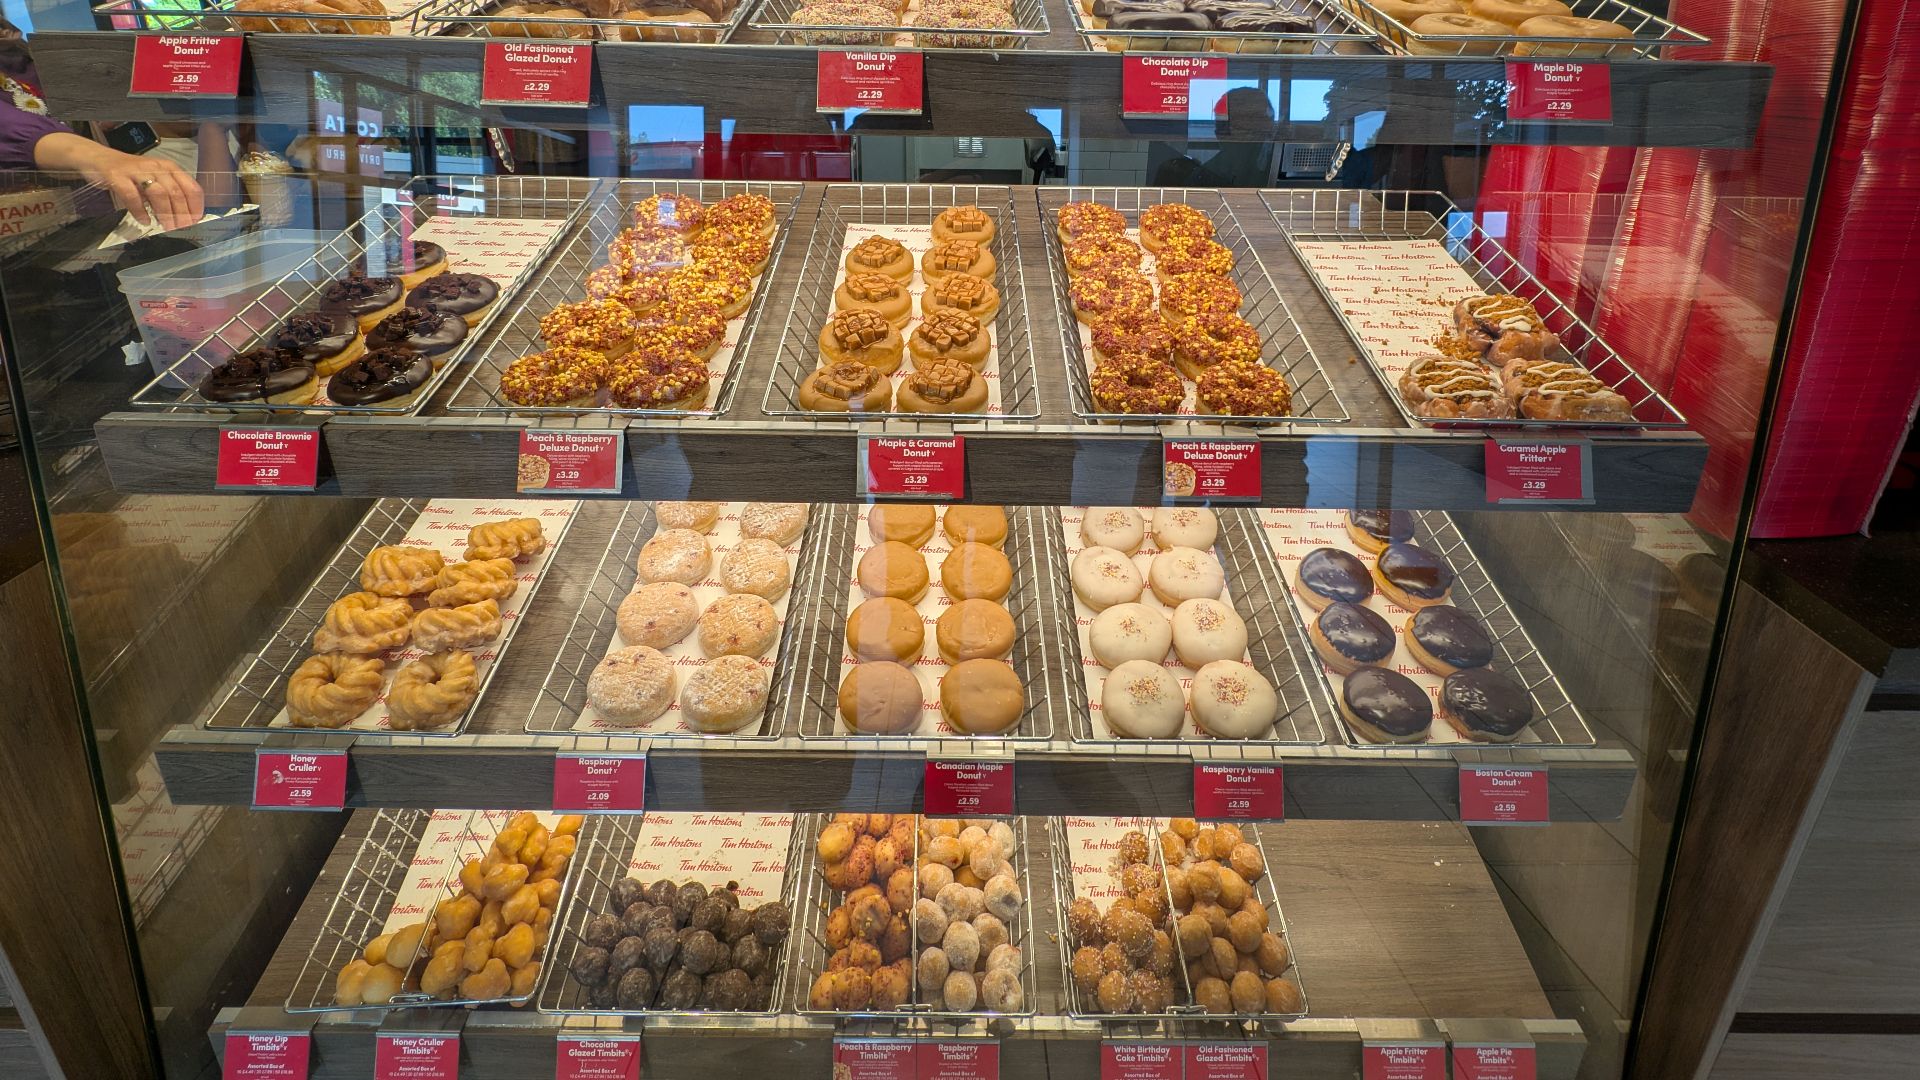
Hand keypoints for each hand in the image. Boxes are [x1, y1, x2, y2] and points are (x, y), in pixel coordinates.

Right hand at [32, 132, 204, 230]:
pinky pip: (133, 196)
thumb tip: (186, 216)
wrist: (98, 159)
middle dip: (181, 214)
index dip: (195, 206)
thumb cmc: (130, 173)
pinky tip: (144, 220)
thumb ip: (169, 193)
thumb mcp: (154, 179)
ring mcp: (136, 171)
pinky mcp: (118, 176)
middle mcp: (155, 167)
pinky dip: (140, 211)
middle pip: (176, 192)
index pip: (190, 187)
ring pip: (158, 194)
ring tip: (165, 226)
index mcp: (169, 167)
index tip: (195, 221)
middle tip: (180, 228)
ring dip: (165, 213)